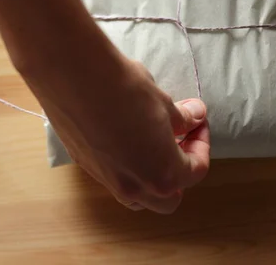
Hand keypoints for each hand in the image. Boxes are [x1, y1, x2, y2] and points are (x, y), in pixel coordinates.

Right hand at [24, 56, 209, 213]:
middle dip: (178, 173)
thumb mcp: (162, 102)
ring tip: (150, 145)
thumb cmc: (123, 89)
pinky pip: (112, 177)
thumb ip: (181, 119)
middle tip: (178, 142)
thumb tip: (194, 118)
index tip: (197, 122)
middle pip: (168, 198)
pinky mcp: (83, 164)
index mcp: (162, 174)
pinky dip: (124, 165)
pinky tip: (122, 136)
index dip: (202, 143)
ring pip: (137, 195)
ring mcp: (105, 179)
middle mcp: (133, 186)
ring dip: (149, 177)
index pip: (195, 170)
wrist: (74, 76)